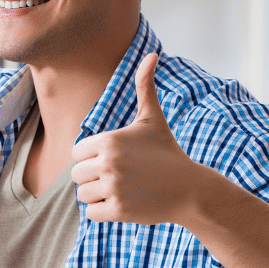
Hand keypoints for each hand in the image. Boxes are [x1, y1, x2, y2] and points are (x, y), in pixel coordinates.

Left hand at [71, 54, 201, 224]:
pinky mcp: (119, 210)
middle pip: (76, 175)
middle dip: (93, 178)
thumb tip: (152, 53)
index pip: (77, 153)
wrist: (191, 189)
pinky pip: (92, 214)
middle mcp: (108, 162)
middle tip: (120, 178)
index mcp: (108, 140)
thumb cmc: (167, 153)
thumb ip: (145, 86)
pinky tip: (124, 204)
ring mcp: (113, 187)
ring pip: (83, 195)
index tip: (114, 160)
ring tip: (123, 190)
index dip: (92, 158)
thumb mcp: (152, 119)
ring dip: (98, 196)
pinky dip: (104, 212)